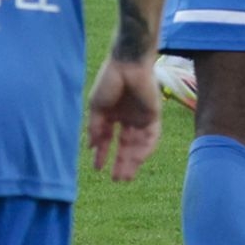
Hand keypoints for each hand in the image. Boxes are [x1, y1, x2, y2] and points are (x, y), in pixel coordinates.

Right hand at [86, 58, 161, 182]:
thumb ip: (96, 127)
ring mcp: (140, 117)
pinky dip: (145, 148)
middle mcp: (127, 118)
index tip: (97, 168)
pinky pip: (151, 135)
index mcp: (112, 114)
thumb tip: (91, 147)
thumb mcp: (97, 107)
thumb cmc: (109, 81)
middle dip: (121, 162)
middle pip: (125, 145)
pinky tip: (137, 160)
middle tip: (116, 179)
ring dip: (132, 160)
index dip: (103, 154)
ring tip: (125, 176)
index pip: (108, 139)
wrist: (127, 64)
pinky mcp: (153, 114)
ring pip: (138, 144)